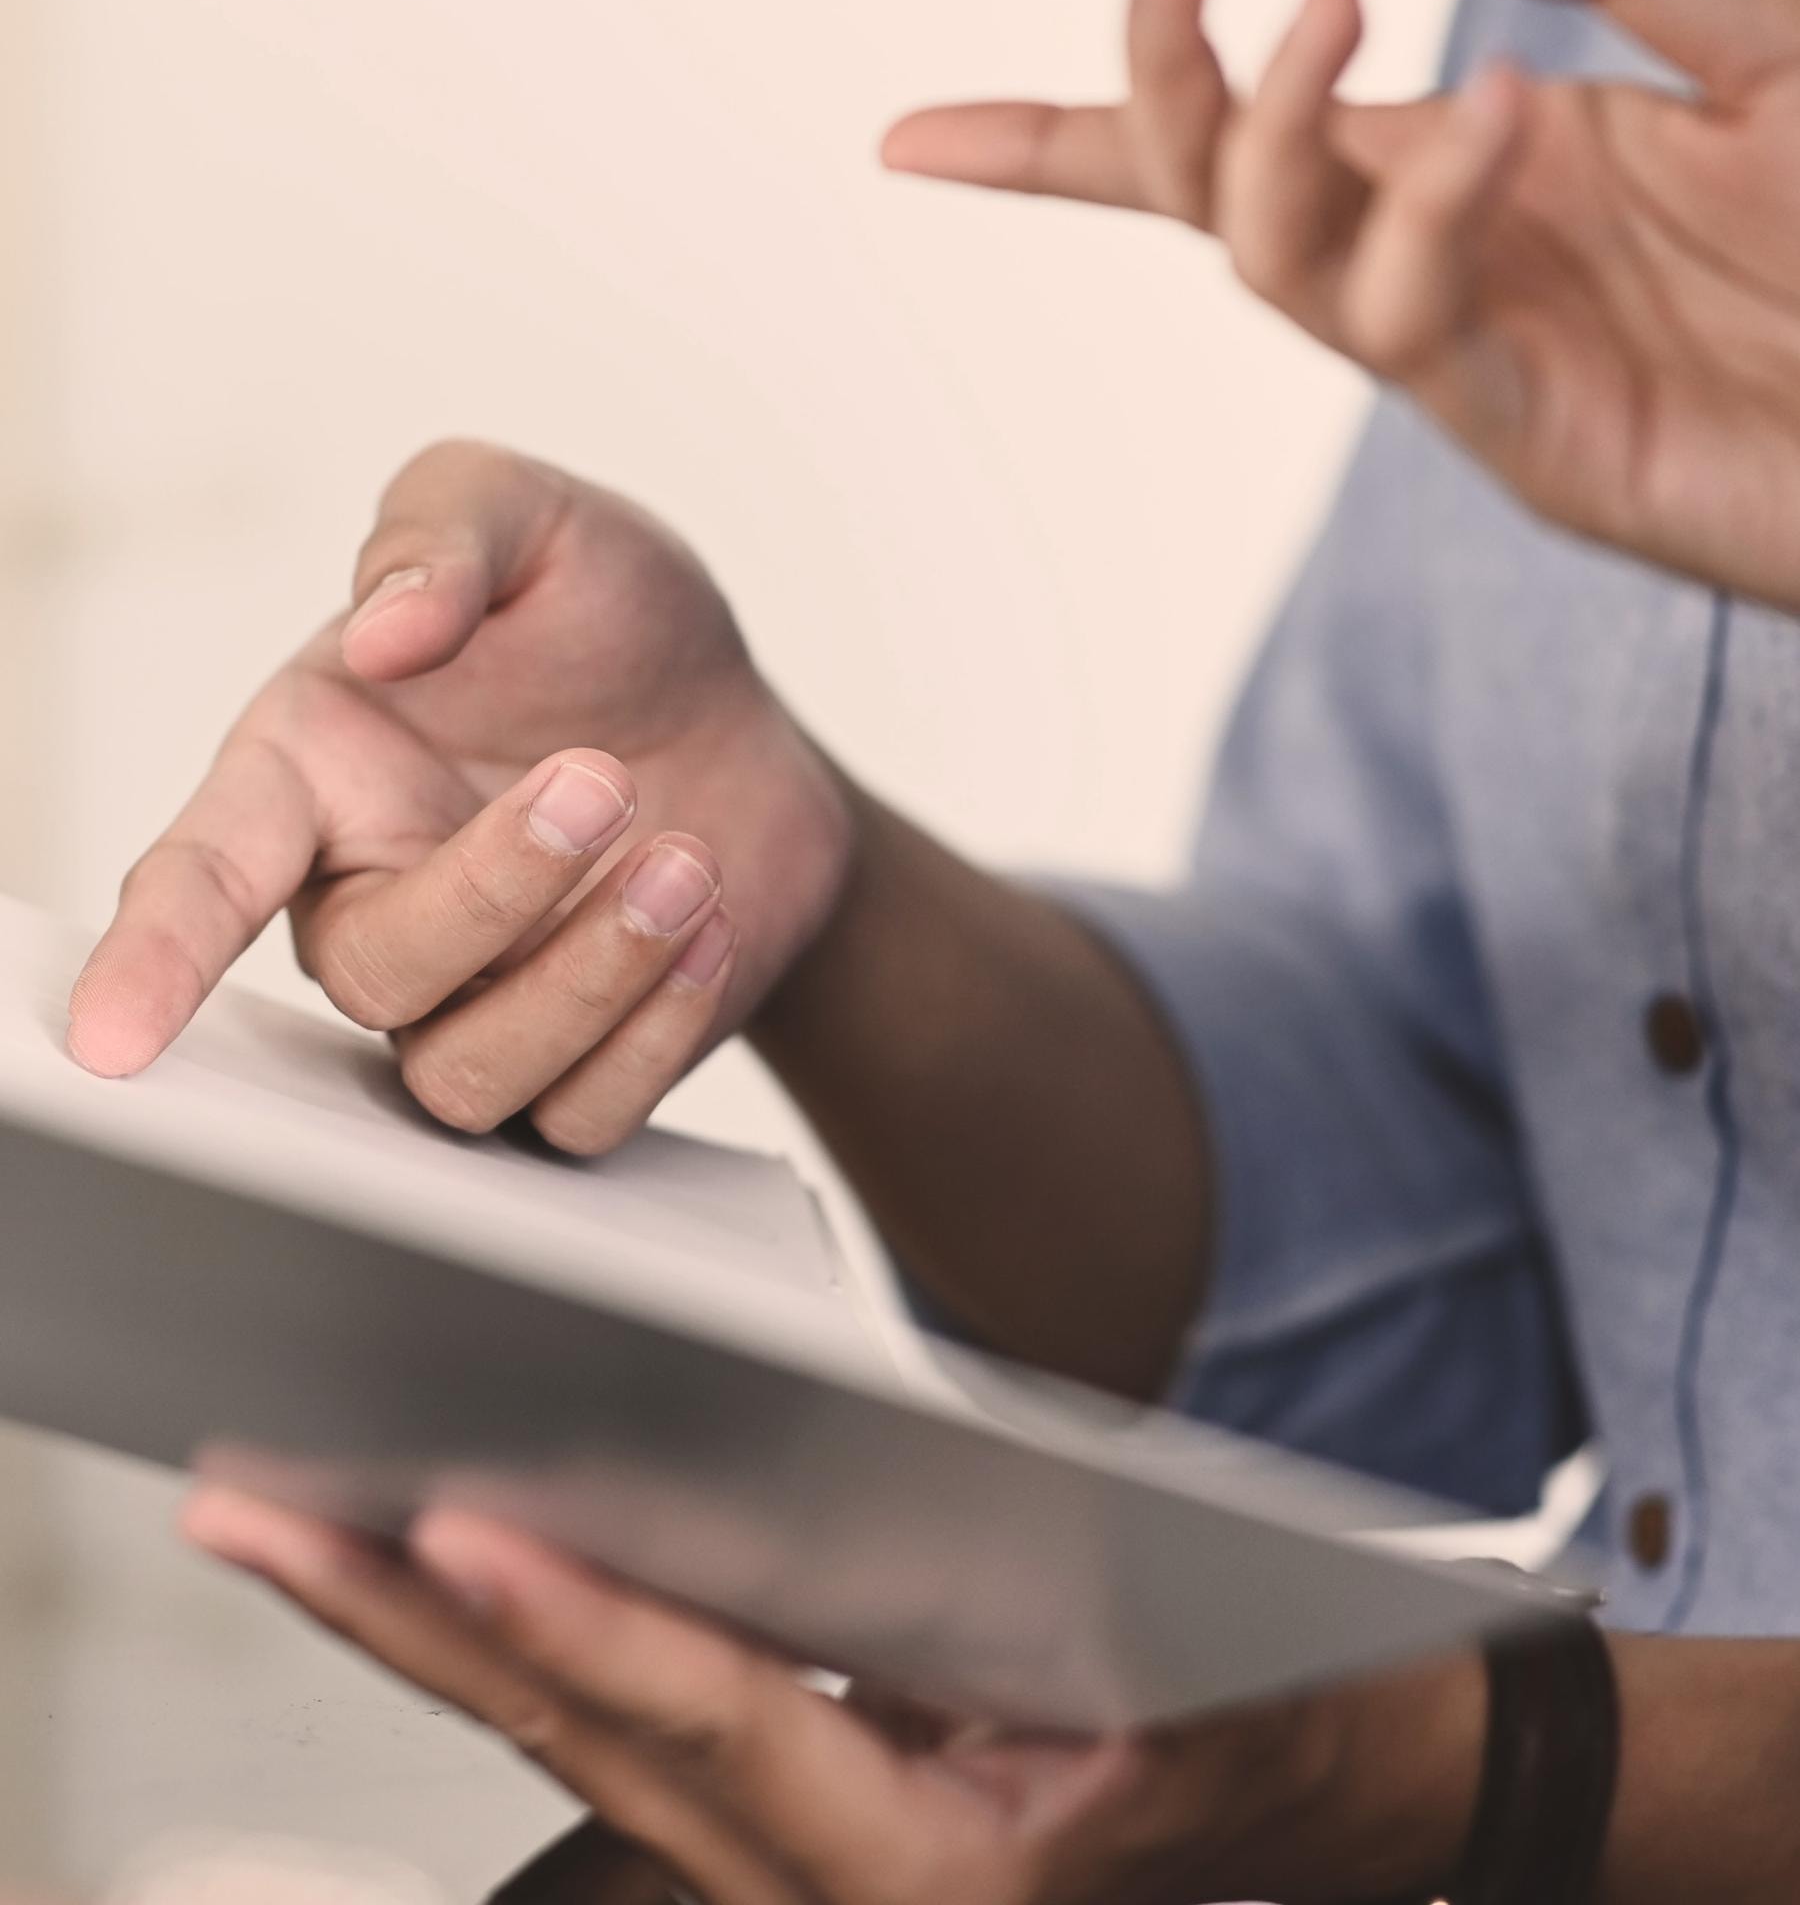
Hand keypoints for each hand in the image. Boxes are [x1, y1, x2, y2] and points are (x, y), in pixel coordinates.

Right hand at [68, 442, 852, 1151]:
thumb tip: (390, 626)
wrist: (741, 717)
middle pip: (371, 976)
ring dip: (592, 974)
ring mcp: (470, 999)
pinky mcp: (575, 1064)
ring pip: (468, 1076)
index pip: (202, 878)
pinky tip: (709, 926)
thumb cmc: (603, 619)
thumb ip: (444, 531)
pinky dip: (659, 1029)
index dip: (156, 958)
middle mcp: (370, 901)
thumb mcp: (529, 517)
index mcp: (314, 776)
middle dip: (495, 889)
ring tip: (686, 858)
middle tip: (604, 777)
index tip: (117, 1033)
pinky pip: (583, 1119)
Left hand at [183, 1488, 1485, 1904]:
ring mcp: (794, 1863)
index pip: (728, 1731)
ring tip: (288, 1514)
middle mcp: (835, 1886)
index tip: (465, 1528)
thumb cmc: (1280, 1718)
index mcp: (933, 1871)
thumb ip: (1023, 1634)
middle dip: (415, 1616)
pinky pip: (624, 1730)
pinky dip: (519, 1641)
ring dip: (426, 1626)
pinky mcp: (786, 1810)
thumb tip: (866, 1536)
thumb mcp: (1187, 1677)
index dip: (594, 1630)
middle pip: (589, 1739)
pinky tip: (426, 1559)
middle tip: (262, 1505)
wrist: (1352, 1796)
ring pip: (575, 1741)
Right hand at [886, 0, 1799, 610]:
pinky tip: (1511, 111)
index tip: (907, 139)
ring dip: (1273, 134)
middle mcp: (1430, 266)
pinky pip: (1418, 326)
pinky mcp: (1531, 441)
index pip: (1218, 156)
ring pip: (1276, 265)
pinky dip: (1434, 214)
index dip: (1059, 143)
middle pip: (1208, 196)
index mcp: (1457, 175)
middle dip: (1157, 85)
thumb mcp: (1755, 33)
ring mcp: (1470, 360)